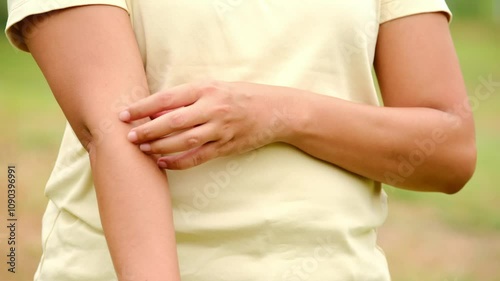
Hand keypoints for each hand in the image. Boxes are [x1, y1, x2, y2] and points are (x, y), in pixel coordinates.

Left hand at [119, 80, 295, 168]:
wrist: (275, 110)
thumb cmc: (239, 95)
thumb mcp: (214, 87)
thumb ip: (187, 98)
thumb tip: (154, 111)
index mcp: (206, 88)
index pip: (167, 98)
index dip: (142, 107)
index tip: (124, 115)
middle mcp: (213, 108)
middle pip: (172, 122)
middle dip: (147, 131)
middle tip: (130, 137)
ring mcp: (221, 129)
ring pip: (184, 141)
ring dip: (160, 147)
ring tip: (143, 150)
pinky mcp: (227, 146)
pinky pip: (198, 157)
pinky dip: (179, 162)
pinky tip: (164, 163)